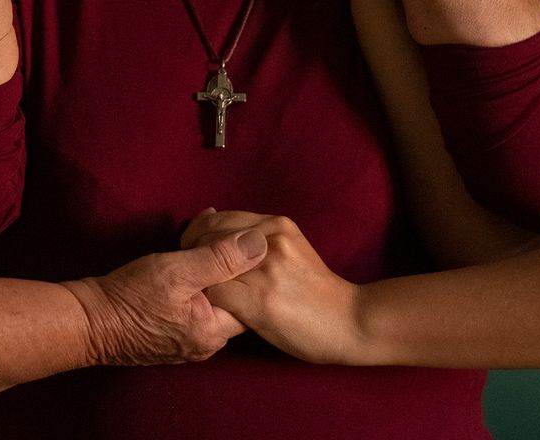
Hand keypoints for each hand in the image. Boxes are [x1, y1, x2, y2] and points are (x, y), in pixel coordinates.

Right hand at [62, 229, 266, 365]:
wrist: (87, 320)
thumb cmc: (130, 296)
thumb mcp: (178, 270)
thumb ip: (220, 258)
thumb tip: (260, 243)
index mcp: (214, 333)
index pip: (252, 296)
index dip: (251, 264)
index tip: (242, 237)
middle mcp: (207, 342)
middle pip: (236, 298)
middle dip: (233, 264)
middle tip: (224, 234)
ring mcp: (190, 338)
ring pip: (216, 297)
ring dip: (215, 267)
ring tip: (208, 239)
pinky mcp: (175, 329)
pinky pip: (199, 300)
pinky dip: (200, 276)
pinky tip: (193, 254)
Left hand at [181, 210, 359, 364]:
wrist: (348, 321)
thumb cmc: (315, 290)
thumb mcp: (291, 249)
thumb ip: (258, 238)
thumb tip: (218, 228)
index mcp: (276, 224)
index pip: (218, 219)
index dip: (198, 234)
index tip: (192, 249)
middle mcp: (270, 240)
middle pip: (208, 237)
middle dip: (191, 253)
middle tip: (190, 271)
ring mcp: (265, 270)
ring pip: (209, 264)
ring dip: (199, 279)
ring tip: (198, 290)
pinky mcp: (260, 301)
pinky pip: (216, 294)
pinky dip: (208, 301)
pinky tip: (213, 308)